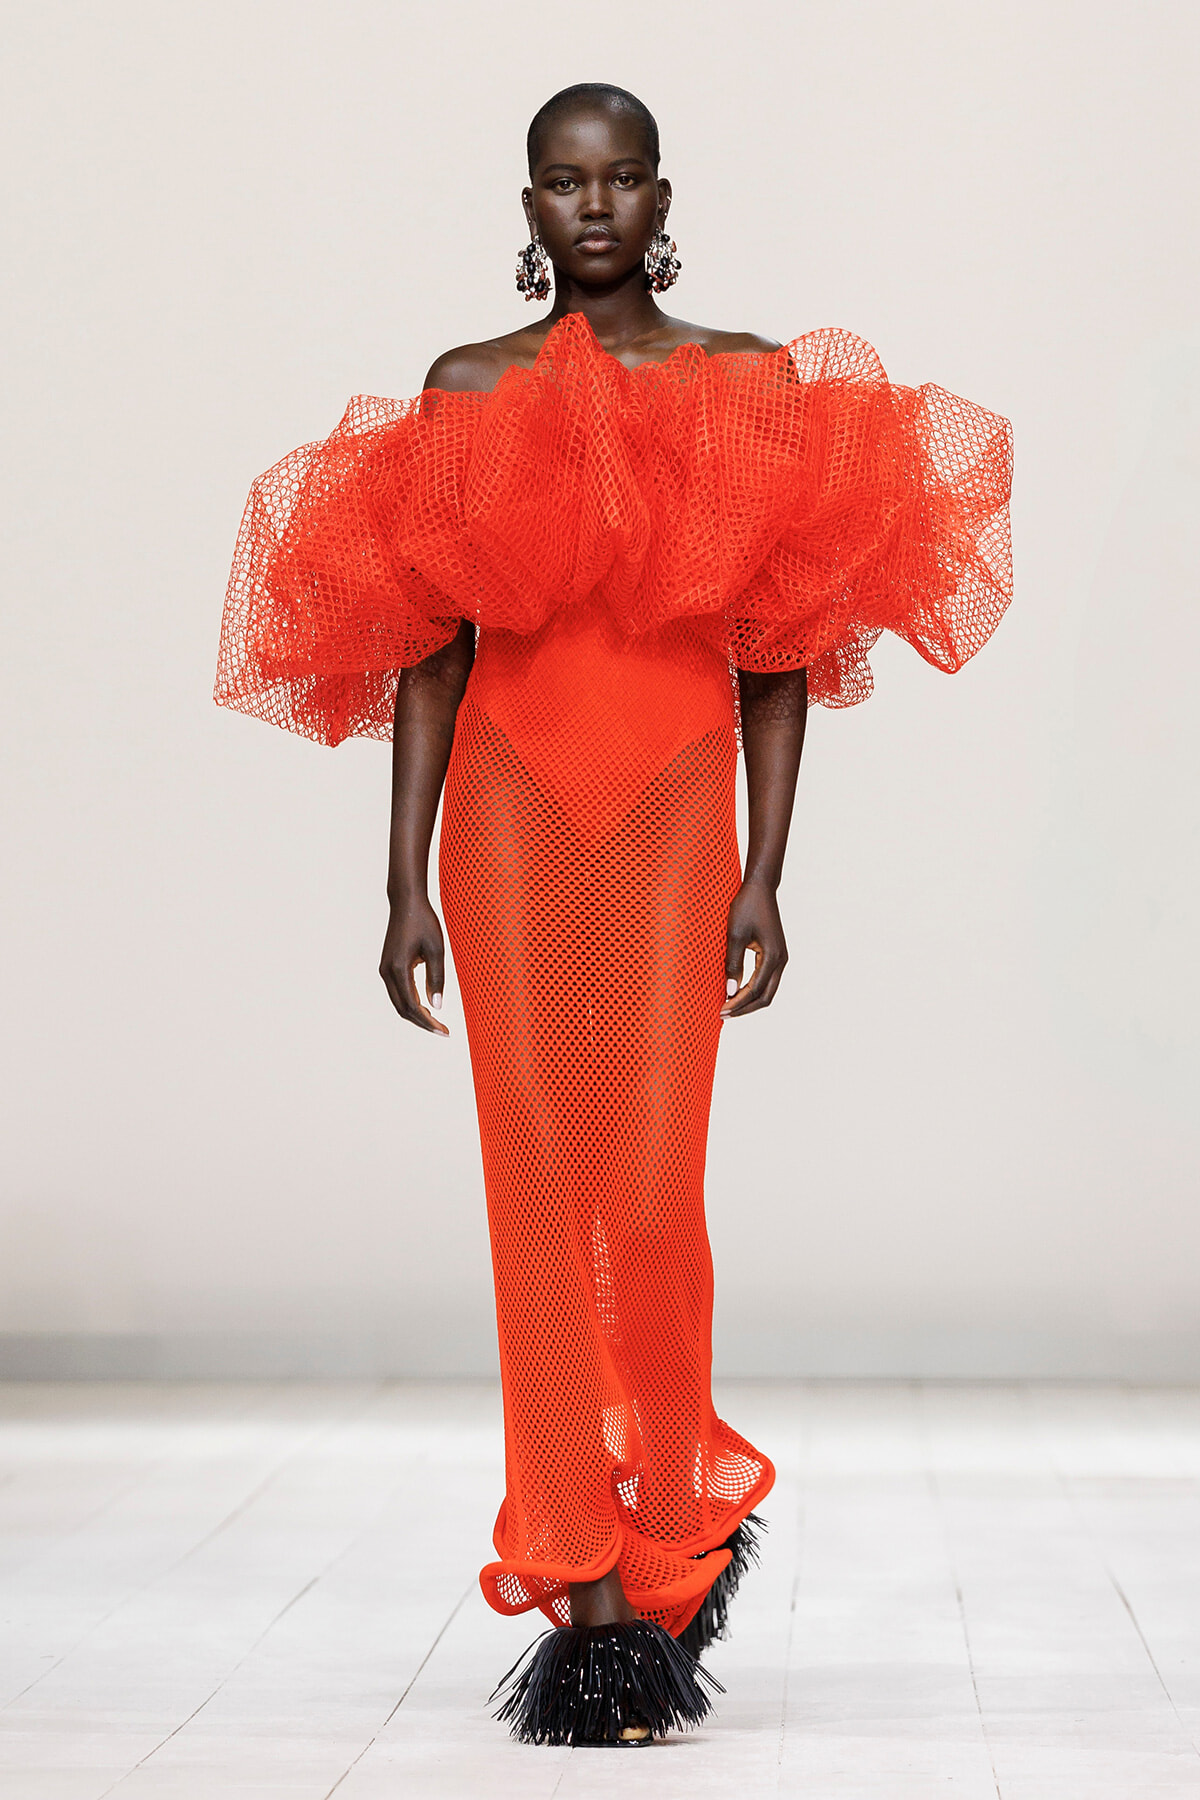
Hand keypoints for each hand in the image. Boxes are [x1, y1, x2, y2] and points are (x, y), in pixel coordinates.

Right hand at [380, 895, 449, 1034]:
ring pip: (399, 1002)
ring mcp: (385, 969)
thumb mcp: (437, 949)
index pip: (412, 1006)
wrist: (406, 902)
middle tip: (443, 1031)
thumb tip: (438, 1007)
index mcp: (398, 969)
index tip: (445, 1032)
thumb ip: (437, 978)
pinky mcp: (387, 966)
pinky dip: (411, 1003)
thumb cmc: (424, 922)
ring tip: (436, 1022)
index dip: (428, 1022)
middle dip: (423, 1023)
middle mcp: (387, 972)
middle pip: (403, 1009)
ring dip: (416, 1015)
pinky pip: (398, 992)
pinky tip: (427, 1006)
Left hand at [721, 877, 787, 1017]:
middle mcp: (781, 960)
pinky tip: (736, 993)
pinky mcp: (775, 955)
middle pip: (766, 997)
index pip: (755, 990)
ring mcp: (780, 958)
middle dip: (745, 1008)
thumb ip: (733, 963)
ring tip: (728, 1008)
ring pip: (767, 991)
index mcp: (773, 956)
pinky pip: (766, 980)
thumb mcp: (735, 935)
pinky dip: (752, 991)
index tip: (721, 1010)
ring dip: (749, 1001)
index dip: (738, 1003)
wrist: (760, 889)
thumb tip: (729, 991)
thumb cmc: (746, 908)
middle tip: (724, 1014)